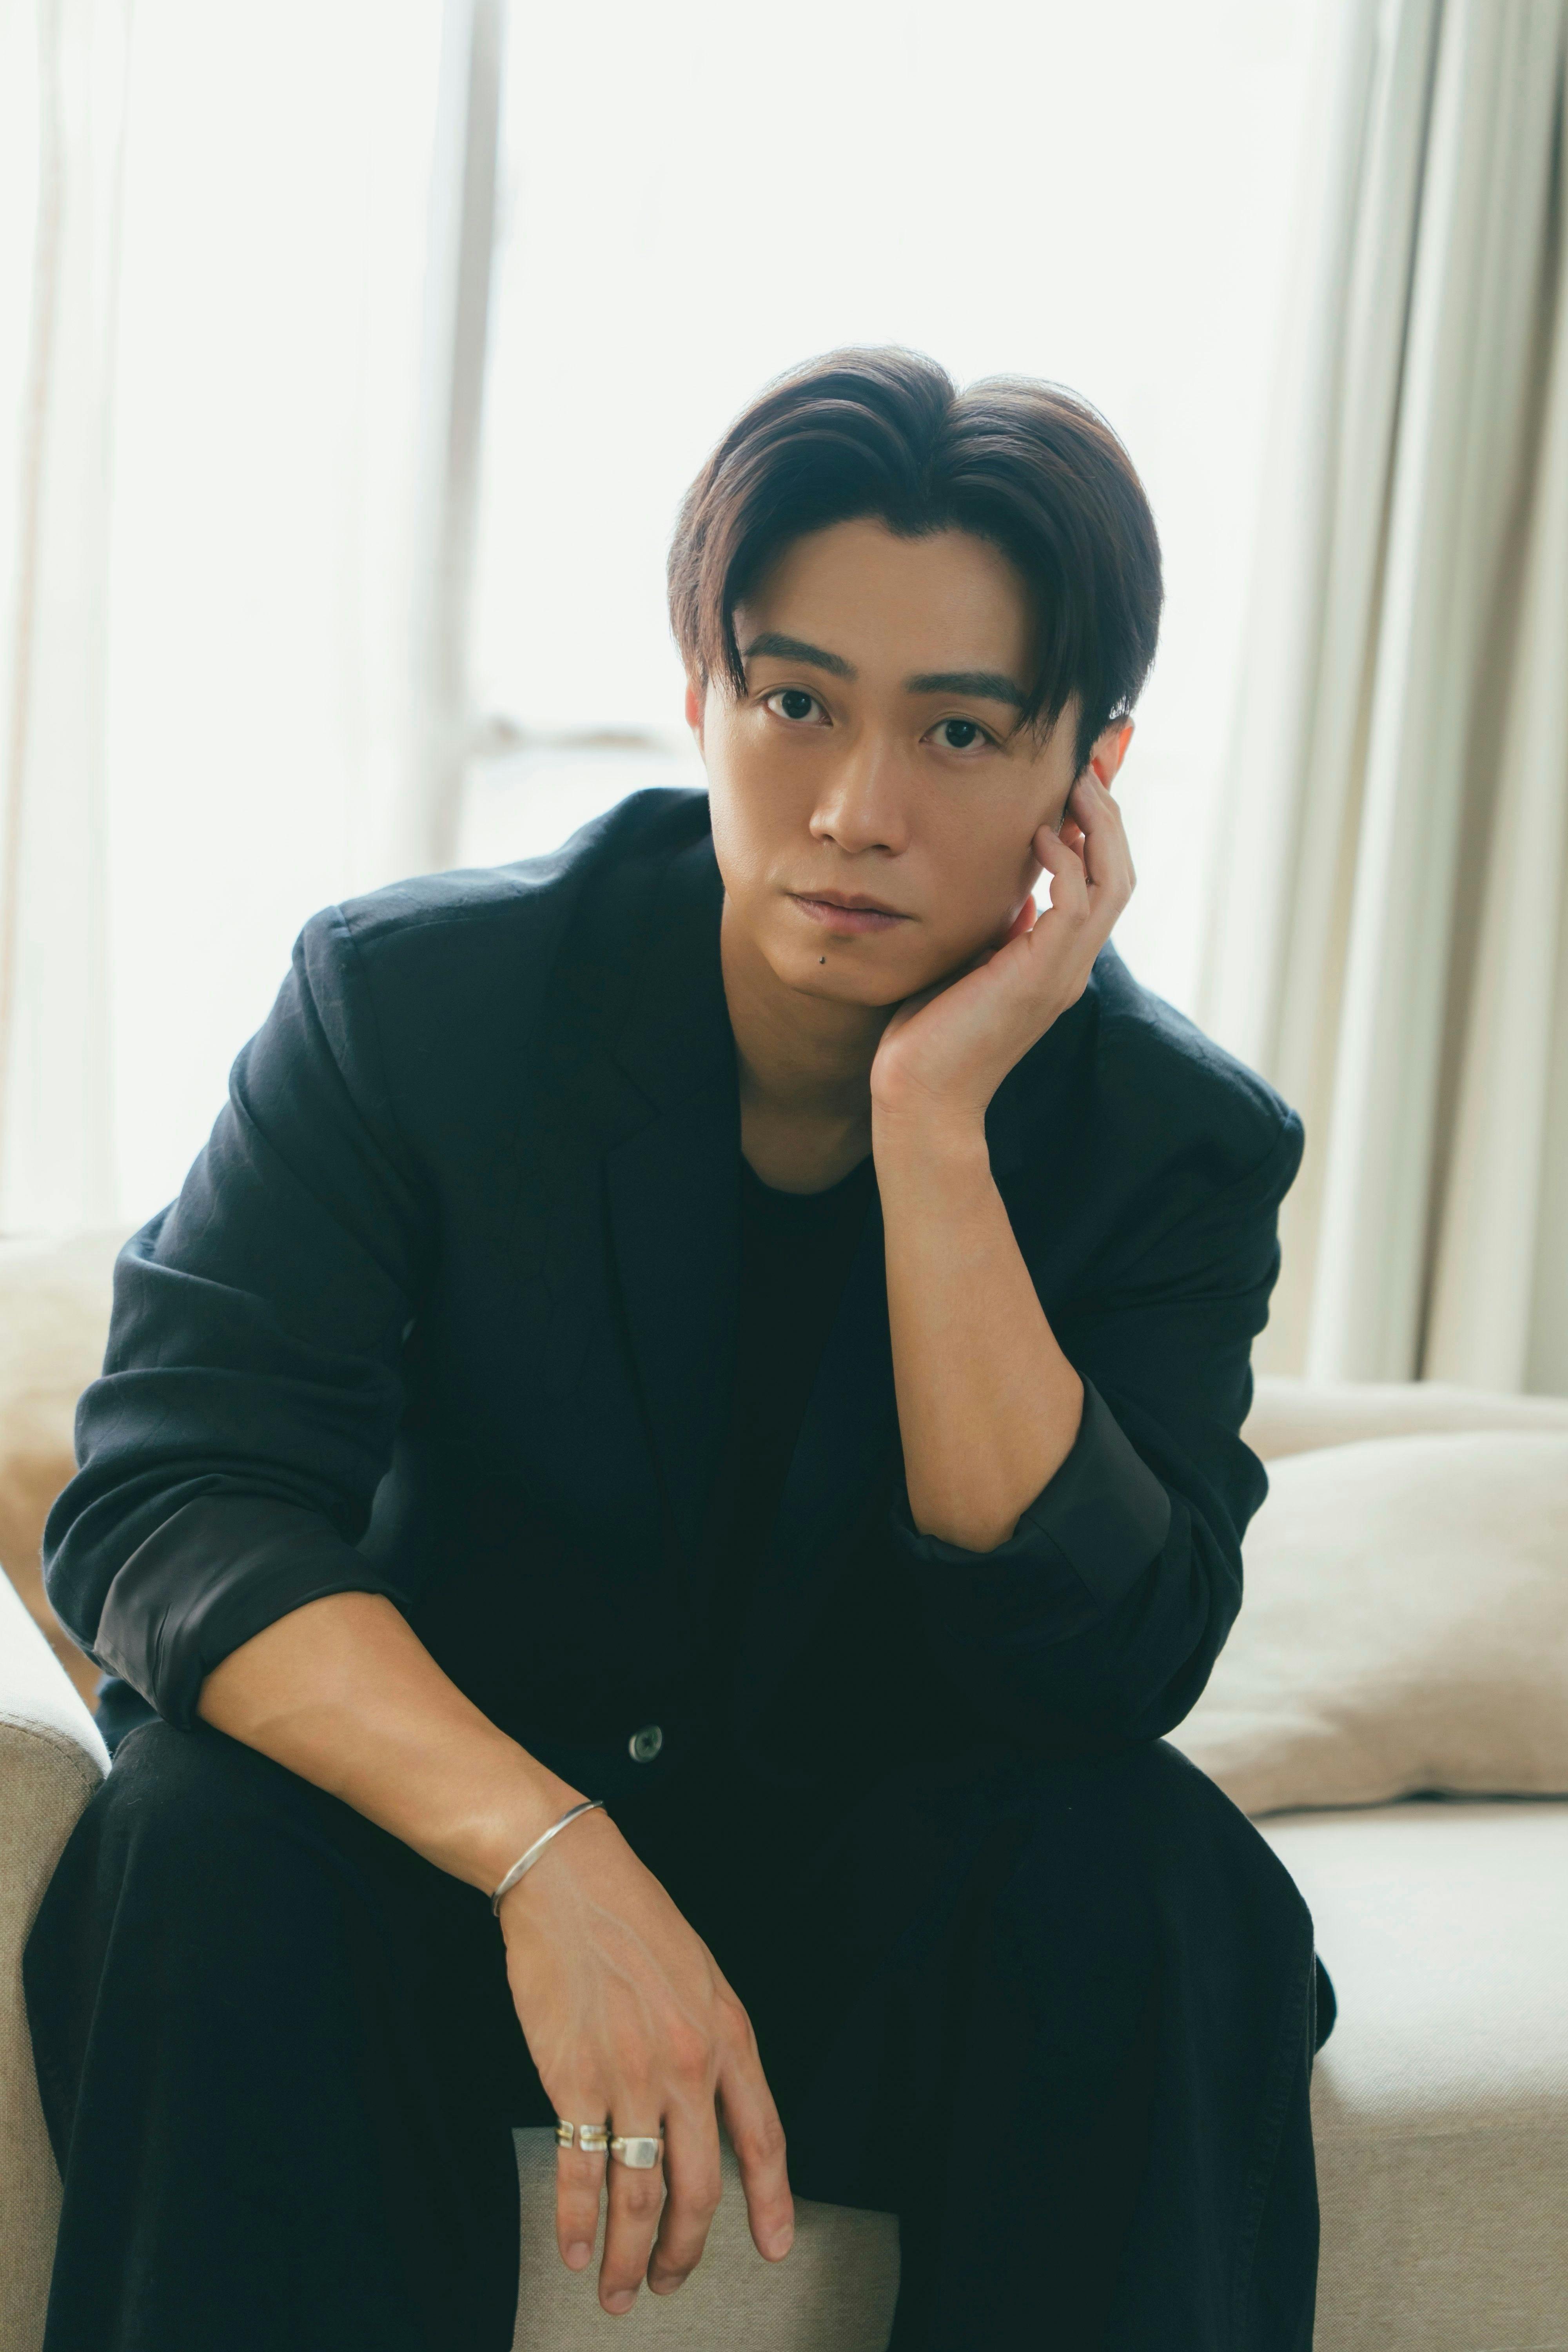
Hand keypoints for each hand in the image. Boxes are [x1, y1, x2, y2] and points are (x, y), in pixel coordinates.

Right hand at [498, 1808, 793, 2314]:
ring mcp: (630, 2076)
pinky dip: (577, 2222)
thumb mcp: (700, 1975)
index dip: (773, 2201)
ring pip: (640, 2196)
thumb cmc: (631, 1918)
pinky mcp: (573, 2079)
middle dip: (685, 2252)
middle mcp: (687, 2064)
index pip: (763, 2137)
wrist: (568, 1878)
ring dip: (629, 2257)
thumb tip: (713, 2105)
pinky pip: (580, 2172)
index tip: (773, 2248)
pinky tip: (575, 2247)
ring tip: (619, 2289)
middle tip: (669, 2282)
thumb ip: (712, 2041)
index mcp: (727, 2034)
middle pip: (699, 2189)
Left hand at [870, 768, 1134, 1130]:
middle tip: (1091, 766)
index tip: (1085, 781)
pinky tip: (1041, 835)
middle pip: (1121, 874)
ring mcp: (1063, 972)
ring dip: (1100, 828)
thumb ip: (1005, 934)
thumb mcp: (974, 965)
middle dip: (1109, 816)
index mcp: (1059, 961)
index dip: (1100, 830)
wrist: (921, 1094)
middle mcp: (1072, 965)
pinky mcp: (1042, 976)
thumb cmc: (933, 1034)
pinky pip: (1077, 904)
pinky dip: (1067, 862)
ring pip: (1113, 883)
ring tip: (1077, 785)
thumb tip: (1023, 899)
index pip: (1102, 883)